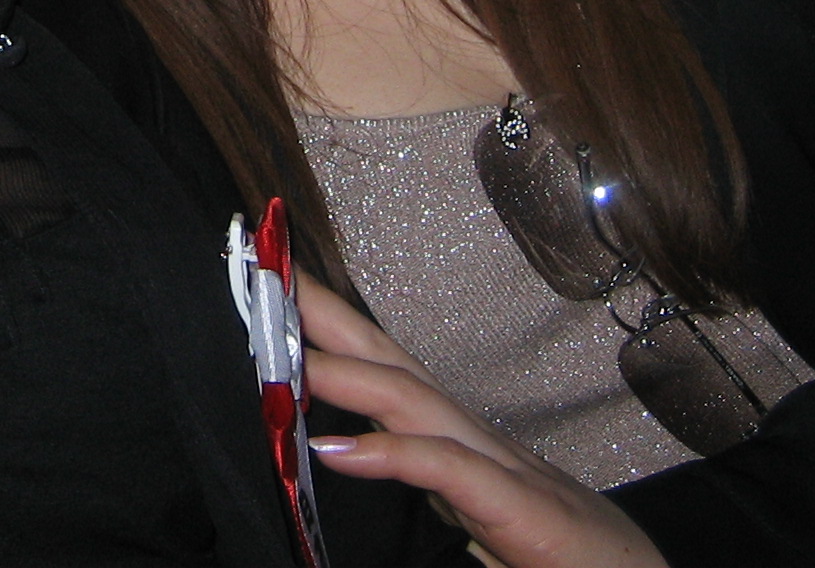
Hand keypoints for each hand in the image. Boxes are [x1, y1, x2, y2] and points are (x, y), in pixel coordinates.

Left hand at [299, 276, 669, 567]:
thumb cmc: (553, 548)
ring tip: (283, 357)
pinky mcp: (519, 508)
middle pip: (387, 357)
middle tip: (262, 274)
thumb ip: (418, 477)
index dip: (326, 324)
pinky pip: (448, 471)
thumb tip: (345, 454)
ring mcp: (498, 463)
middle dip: (324, 314)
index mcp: (452, 434)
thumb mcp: (468, 511)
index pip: (380, 364)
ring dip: (344, 372)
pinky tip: (340, 451)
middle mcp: (470, 433)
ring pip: (412, 399)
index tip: (272, 286)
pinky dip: (393, 454)